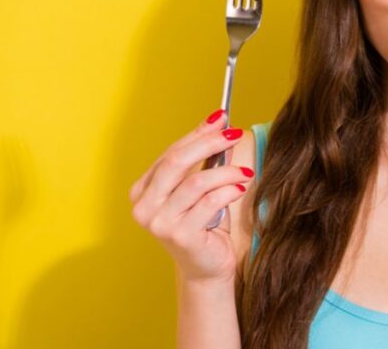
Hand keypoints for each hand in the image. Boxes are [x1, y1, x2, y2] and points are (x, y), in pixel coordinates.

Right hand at [129, 110, 253, 283]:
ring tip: (245, 173)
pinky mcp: (180, 236)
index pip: (170, 153)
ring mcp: (159, 223)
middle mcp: (144, 207)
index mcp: (142, 191)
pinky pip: (210, 201)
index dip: (198, 134)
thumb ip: (203, 159)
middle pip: (176, 162)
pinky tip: (240, 188)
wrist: (207, 268)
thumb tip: (218, 123)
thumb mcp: (200, 188)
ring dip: (226, 172)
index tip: (222, 119)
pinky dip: (229, 190)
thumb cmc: (204, 225)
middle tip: (234, 135)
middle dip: (209, 144)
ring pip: (197, 182)